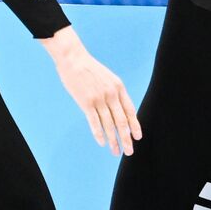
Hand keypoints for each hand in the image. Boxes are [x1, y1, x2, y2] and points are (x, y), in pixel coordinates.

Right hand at [42, 27, 141, 156]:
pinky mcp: (86, 102)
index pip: (130, 110)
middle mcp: (111, 94)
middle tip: (129, 151)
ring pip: (109, 124)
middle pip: (121, 121)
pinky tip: (102, 143)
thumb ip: (113, 92)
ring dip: (113, 140)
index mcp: (118, 87)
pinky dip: (99, 134)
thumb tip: (118, 109)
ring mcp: (99, 99)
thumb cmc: (89, 69)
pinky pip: (94, 122)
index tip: (137, 137)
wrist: (74, 59)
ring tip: (116, 151)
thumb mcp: (107, 78)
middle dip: (126, 138)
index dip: (134, 125)